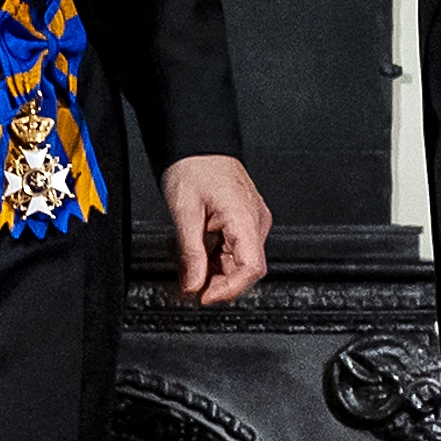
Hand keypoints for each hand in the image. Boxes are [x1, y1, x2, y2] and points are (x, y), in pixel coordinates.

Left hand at [160, 153, 271, 304]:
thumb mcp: (185, 212)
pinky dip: (216, 260)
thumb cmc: (194, 166)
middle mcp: (255, 221)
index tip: (205, 298)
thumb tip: (193, 285)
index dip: (229, 289)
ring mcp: (252, 222)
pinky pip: (235, 250)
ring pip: (239, 262)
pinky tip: (198, 257)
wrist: (197, 143)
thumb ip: (191, 253)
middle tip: (191, 287)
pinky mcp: (244, 222)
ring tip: (190, 269)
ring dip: (215, 273)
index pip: (251, 268)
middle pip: (246, 269)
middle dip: (219, 284)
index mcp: (245, 217)